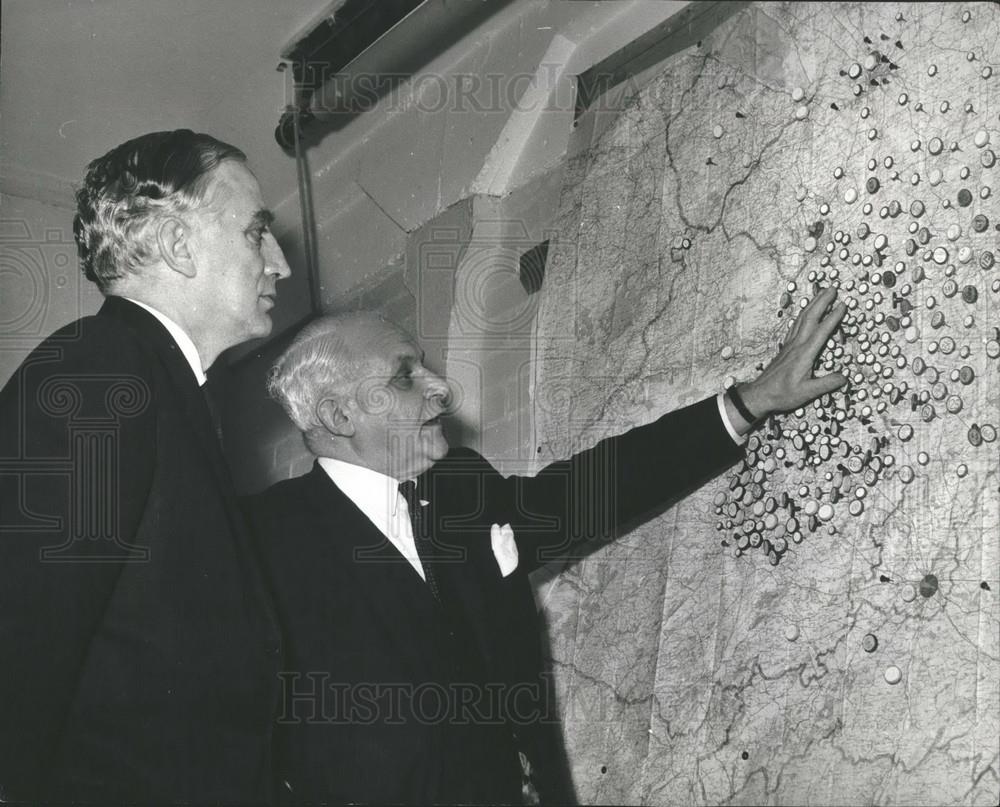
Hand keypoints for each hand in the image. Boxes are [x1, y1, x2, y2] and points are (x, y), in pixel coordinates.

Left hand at [737, 286, 847, 419]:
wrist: (760, 394)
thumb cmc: (782, 394)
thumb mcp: (806, 393)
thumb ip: (826, 384)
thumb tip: (844, 377)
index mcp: (804, 354)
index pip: (821, 331)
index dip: (833, 318)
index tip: (843, 305)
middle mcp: (796, 345)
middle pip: (810, 318)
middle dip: (822, 301)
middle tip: (833, 288)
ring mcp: (790, 345)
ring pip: (802, 319)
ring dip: (812, 305)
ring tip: (822, 294)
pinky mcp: (786, 348)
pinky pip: (795, 326)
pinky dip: (803, 315)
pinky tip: (806, 313)